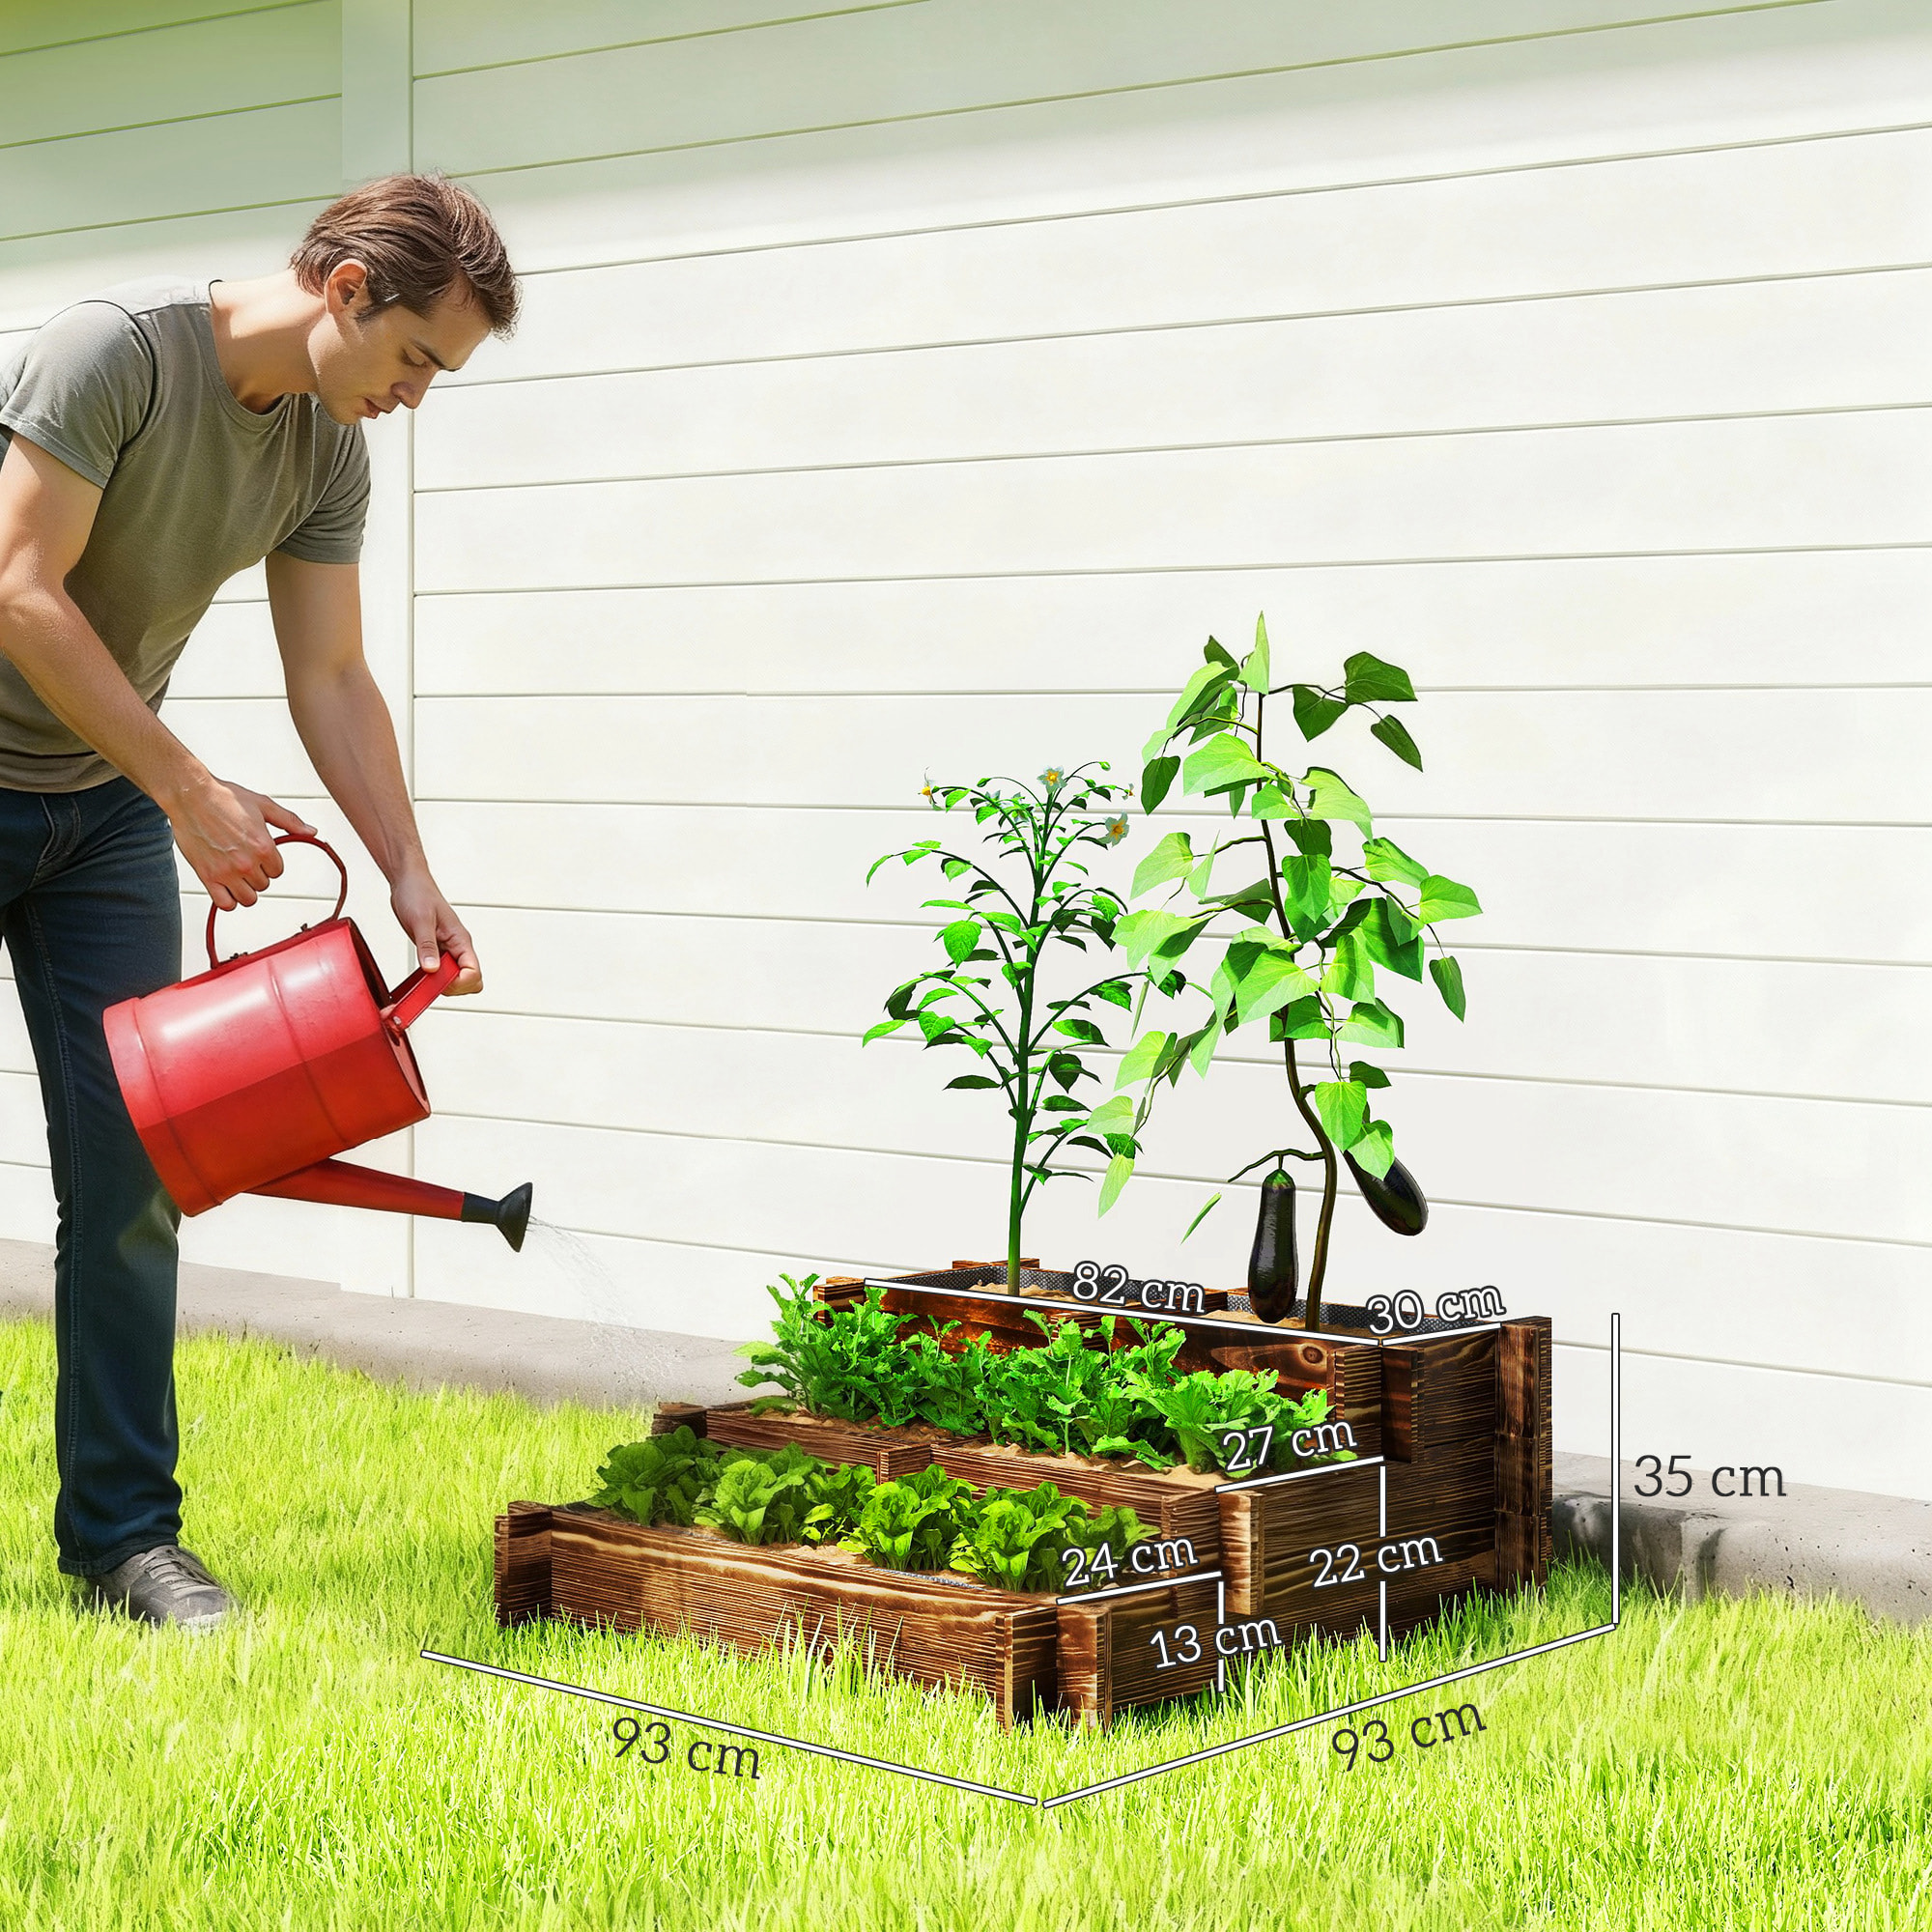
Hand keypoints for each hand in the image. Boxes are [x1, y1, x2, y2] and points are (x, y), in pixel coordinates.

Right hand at [167, 777, 314, 909]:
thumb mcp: (264, 805)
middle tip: (245, 860)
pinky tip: (226, 888)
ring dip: (244, 889)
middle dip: (257, 874)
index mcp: (263, 846)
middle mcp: (246, 862)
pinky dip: (227, 900)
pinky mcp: (207, 876)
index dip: (270, 863)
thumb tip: (310, 831)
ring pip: (247, 898)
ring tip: (237, 875)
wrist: (192, 796)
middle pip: (263, 885)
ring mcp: (226, 872)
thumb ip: (289, 821)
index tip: (260, 855)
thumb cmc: (223, 798)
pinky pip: (224, 904)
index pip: (278, 871)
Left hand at [390, 871, 481, 994]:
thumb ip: (427, 946)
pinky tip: (420, 975)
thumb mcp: (421, 920)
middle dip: (452, 987)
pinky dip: (432, 979)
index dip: (459, 982)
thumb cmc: (418, 894)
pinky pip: (442, 973)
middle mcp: (458, 947)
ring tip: (423, 978)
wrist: (409, 882)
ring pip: (457, 979)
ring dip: (442, 984)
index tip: (439, 981)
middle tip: (430, 981)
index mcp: (461, 939)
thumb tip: (432, 969)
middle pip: (470, 981)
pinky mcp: (436, 951)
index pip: (473, 972)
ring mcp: (448, 950)